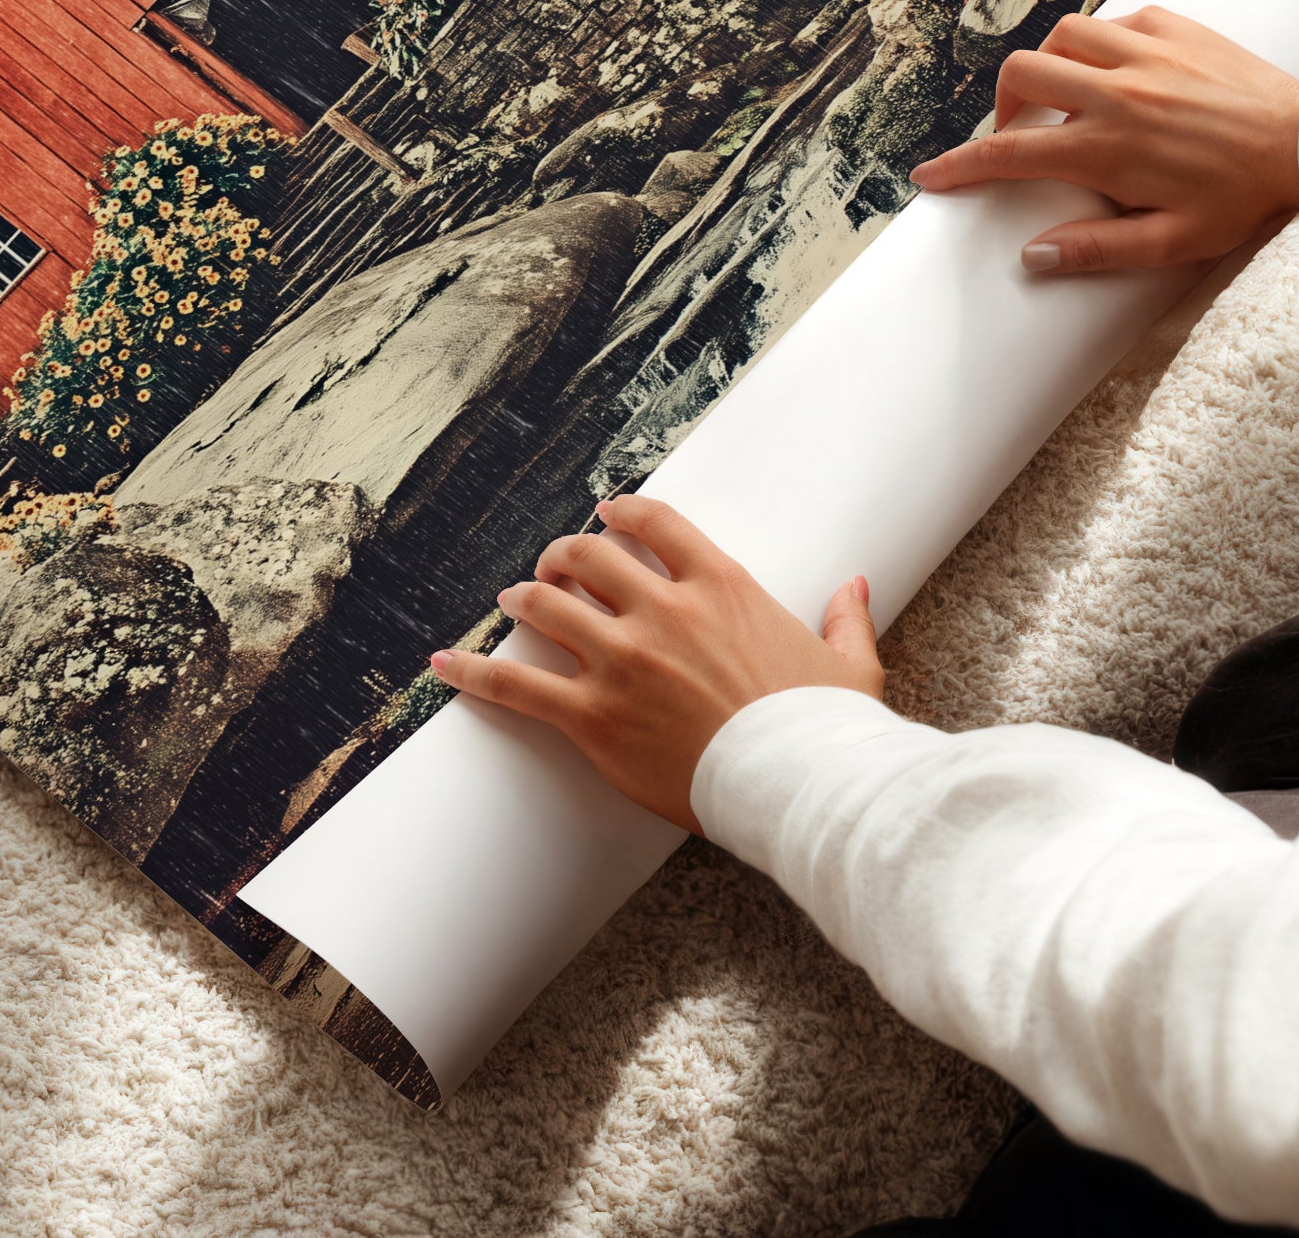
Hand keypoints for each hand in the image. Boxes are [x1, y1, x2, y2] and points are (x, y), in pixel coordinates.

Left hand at [428, 495, 880, 834]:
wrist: (800, 785)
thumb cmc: (826, 730)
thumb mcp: (848, 664)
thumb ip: (845, 618)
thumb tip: (854, 586)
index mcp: (722, 587)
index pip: (655, 523)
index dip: (621, 513)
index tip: (606, 514)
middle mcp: (663, 611)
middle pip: (587, 556)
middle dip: (563, 555)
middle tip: (553, 564)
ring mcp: (623, 660)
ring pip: (547, 605)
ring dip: (524, 597)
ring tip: (512, 599)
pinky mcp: (594, 716)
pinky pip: (516, 685)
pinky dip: (473, 672)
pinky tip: (443, 663)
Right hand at [909, 6, 1298, 274]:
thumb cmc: (1244, 199)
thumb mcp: (1173, 242)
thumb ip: (1098, 250)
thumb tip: (1033, 256)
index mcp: (1108, 147)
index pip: (1009, 154)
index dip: (960, 165)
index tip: (931, 175)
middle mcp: (1116, 91)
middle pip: (1021, 75)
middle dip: (1002, 105)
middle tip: (1019, 134)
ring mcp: (1145, 52)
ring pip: (1061, 36)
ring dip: (1049, 65)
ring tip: (1064, 96)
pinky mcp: (1174, 27)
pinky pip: (1114, 21)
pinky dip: (1100, 43)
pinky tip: (1118, 70)